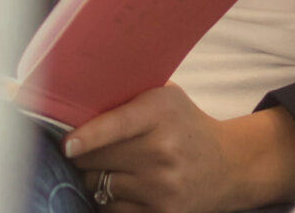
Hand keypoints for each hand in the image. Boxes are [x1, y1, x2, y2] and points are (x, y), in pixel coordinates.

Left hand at [62, 89, 294, 212]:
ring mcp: (163, 186)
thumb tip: (78, 95)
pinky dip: (109, 199)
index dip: (86, 137)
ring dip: (95, 178)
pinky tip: (122, 186)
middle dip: (84, 155)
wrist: (228, 166)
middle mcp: (162, 152)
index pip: (115, 126)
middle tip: (84, 149)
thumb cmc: (185, 124)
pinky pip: (113, 209)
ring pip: (100, 186)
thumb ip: (128, 92)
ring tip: (109, 167)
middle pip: (97, 160)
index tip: (67, 145)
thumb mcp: (166, 97)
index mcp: (160, 113)